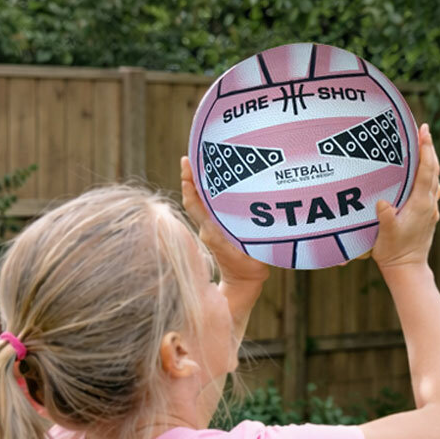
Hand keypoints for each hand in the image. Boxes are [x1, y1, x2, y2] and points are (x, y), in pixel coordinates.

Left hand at [180, 156, 270, 288]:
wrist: (242, 285)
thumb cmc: (248, 270)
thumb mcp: (251, 255)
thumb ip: (249, 239)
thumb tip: (252, 219)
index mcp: (211, 230)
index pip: (194, 203)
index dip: (189, 182)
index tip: (187, 162)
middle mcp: (207, 227)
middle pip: (195, 197)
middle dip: (193, 175)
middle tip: (196, 153)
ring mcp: (210, 229)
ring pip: (201, 202)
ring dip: (201, 183)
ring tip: (207, 162)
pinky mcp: (215, 230)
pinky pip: (209, 208)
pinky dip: (210, 193)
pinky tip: (220, 182)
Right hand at [371, 123, 439, 270]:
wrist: (408, 269)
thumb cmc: (394, 253)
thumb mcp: (386, 236)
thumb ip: (385, 219)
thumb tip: (383, 203)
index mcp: (421, 204)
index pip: (426, 171)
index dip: (426, 150)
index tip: (424, 131)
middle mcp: (429, 204)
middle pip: (434, 170)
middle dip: (429, 148)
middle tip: (424, 129)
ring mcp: (430, 209)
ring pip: (434, 178)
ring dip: (429, 160)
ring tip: (422, 144)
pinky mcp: (428, 214)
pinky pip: (431, 188)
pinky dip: (427, 174)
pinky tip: (421, 171)